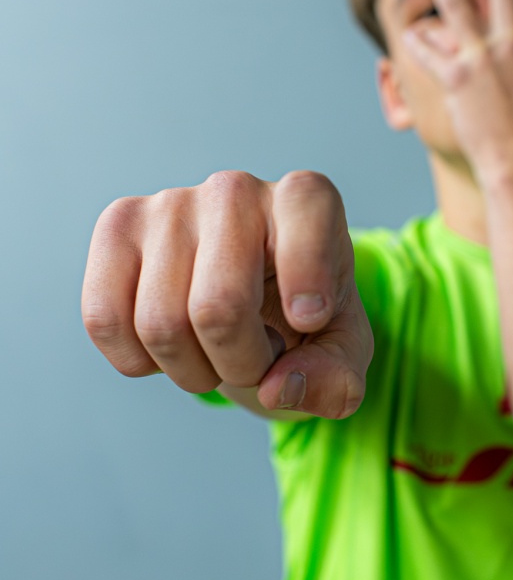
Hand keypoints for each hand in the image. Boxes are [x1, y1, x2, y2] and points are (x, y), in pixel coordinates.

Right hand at [81, 169, 373, 415]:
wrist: (251, 292)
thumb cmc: (303, 312)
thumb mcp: (341, 348)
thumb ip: (336, 376)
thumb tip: (278, 389)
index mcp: (306, 202)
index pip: (305, 217)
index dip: (309, 279)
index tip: (310, 319)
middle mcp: (236, 190)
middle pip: (218, 307)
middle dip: (241, 366)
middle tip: (259, 361)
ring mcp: (169, 204)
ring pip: (160, 324)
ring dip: (193, 371)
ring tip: (217, 349)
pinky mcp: (117, 228)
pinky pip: (105, 319)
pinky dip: (139, 361)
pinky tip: (171, 346)